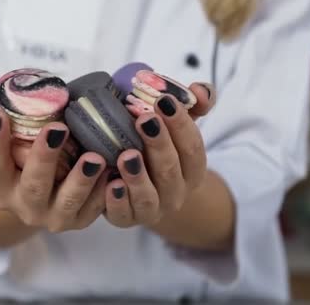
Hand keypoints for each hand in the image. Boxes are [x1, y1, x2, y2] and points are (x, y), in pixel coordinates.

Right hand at [0, 110, 106, 232]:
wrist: (39, 200)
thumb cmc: (19, 164)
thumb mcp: (0, 152)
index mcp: (0, 189)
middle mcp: (24, 207)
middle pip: (33, 185)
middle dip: (44, 157)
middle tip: (57, 129)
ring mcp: (54, 217)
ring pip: (68, 201)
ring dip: (82, 179)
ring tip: (94, 158)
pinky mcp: (80, 220)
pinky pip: (95, 207)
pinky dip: (104, 191)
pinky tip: (113, 172)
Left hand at [104, 83, 214, 227]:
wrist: (141, 192)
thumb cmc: (156, 151)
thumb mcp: (175, 127)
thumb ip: (192, 106)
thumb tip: (200, 90)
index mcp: (192, 170)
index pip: (193, 147)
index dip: (181, 124)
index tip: (164, 101)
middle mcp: (176, 192)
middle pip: (171, 169)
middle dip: (158, 143)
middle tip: (143, 119)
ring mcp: (152, 209)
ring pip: (148, 196)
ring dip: (138, 176)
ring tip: (126, 155)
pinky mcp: (127, 219)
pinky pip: (123, 214)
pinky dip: (117, 201)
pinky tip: (110, 184)